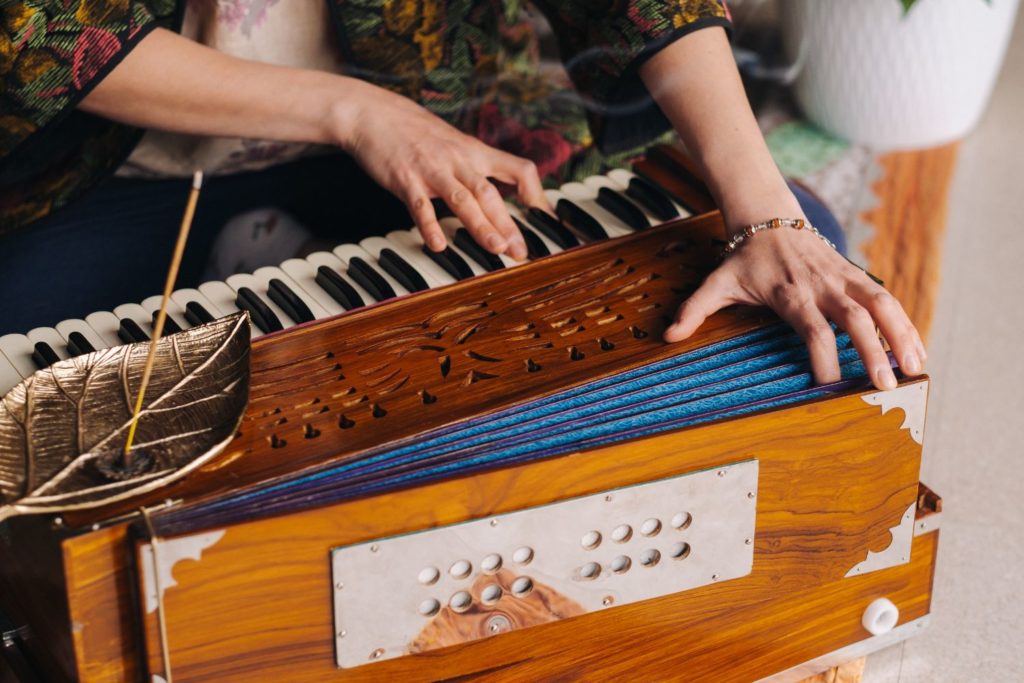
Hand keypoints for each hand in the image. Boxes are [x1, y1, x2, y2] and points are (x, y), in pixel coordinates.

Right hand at [333, 83, 548, 259]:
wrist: (373, 113)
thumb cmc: (415, 133)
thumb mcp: (454, 144)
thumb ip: (475, 167)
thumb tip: (496, 194)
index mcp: (474, 152)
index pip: (518, 168)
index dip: (536, 193)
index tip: (545, 218)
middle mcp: (458, 159)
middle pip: (490, 193)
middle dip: (508, 224)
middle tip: (520, 251)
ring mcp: (432, 169)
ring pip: (462, 199)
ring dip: (480, 225)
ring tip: (495, 249)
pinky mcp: (405, 178)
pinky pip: (420, 205)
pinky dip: (430, 225)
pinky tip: (438, 245)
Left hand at [664, 218, 926, 390]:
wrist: (768, 219)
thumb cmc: (743, 260)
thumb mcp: (716, 282)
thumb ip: (695, 310)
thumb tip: (667, 336)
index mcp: (789, 293)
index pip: (812, 329)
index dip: (822, 357)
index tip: (828, 386)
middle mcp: (821, 285)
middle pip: (854, 319)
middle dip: (873, 352)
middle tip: (886, 386)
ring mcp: (842, 278)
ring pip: (881, 304)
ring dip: (901, 335)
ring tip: (917, 369)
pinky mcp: (855, 275)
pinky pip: (886, 297)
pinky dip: (904, 322)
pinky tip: (916, 350)